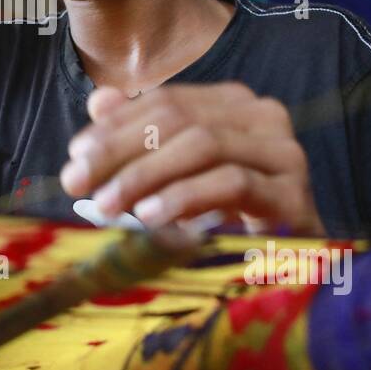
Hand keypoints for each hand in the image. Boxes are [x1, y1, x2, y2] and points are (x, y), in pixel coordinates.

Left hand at [59, 83, 323, 235]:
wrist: (293, 267)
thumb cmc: (226, 220)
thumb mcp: (173, 176)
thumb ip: (138, 135)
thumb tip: (100, 102)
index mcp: (232, 104)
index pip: (164, 101)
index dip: (114, 126)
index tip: (75, 158)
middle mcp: (263, 117)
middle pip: (178, 118)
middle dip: (119, 149)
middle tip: (77, 183)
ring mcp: (284, 153)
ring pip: (203, 144)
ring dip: (145, 174)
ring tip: (108, 204)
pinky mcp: (295, 195)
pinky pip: (232, 182)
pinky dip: (185, 196)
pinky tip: (152, 217)